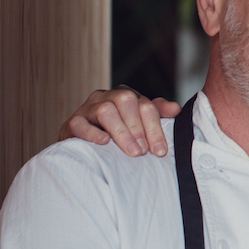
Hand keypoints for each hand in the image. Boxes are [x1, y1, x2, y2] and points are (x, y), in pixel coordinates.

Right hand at [58, 87, 180, 156]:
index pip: (145, 105)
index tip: (160, 151)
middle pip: (126, 101)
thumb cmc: (118, 133)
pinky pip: (79, 123)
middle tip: (144, 152)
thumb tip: (176, 109)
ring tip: (131, 151)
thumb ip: (158, 113)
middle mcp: (107, 97)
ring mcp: (88, 108)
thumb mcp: (140, 123)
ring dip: (121, 131)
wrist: (84, 143)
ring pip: (105, 110)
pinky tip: (103, 143)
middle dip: (138, 128)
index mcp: (127, 96)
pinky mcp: (72, 122)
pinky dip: (92, 133)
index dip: (154, 128)